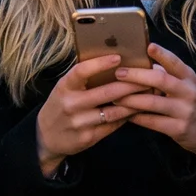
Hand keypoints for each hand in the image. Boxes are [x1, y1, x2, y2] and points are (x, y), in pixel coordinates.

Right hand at [35, 55, 145, 177]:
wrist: (46, 137)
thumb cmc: (60, 105)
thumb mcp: (64, 88)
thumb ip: (83, 78)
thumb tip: (114, 62)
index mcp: (64, 87)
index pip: (82, 71)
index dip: (100, 64)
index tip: (119, 57)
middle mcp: (71, 104)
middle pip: (106, 93)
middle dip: (130, 84)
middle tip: (148, 77)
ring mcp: (80, 123)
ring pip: (114, 111)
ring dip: (134, 102)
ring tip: (149, 93)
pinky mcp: (88, 138)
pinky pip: (113, 125)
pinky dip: (127, 116)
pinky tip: (137, 109)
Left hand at [112, 44, 195, 161]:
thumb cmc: (187, 99)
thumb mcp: (184, 83)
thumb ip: (166, 73)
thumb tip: (140, 60)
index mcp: (188, 77)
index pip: (175, 62)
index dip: (162, 54)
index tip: (148, 46)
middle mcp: (189, 92)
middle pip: (161, 80)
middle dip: (137, 76)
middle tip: (118, 73)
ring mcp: (184, 111)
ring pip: (153, 103)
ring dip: (131, 99)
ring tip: (115, 97)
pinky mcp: (178, 129)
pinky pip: (152, 122)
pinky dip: (136, 117)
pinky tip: (125, 114)